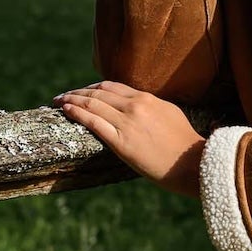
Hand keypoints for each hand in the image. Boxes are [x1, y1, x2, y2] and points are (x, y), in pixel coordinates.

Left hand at [53, 82, 203, 196]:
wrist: (193, 164)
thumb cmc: (185, 143)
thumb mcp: (170, 114)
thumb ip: (151, 107)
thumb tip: (139, 106)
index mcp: (147, 98)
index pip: (112, 86)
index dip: (93, 87)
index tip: (82, 91)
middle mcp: (135, 106)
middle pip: (98, 92)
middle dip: (77, 92)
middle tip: (63, 95)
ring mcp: (127, 122)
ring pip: (92, 104)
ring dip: (71, 100)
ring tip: (58, 101)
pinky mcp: (121, 141)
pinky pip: (93, 121)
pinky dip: (76, 113)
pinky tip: (66, 110)